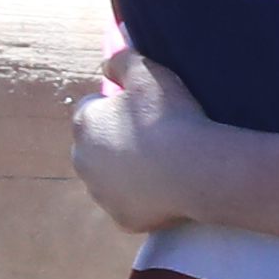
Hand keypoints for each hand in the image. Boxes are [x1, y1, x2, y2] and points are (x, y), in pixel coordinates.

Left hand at [66, 48, 207, 229]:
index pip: (91, 110)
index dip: (117, 108)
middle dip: (116, 142)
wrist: (196, 169)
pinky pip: (130, 205)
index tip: (143, 111)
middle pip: (97, 147)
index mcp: (84, 122)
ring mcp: (100, 193)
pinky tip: (166, 190)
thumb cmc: (171, 117)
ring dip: (127, 172)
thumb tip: (107, 64)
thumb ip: (122, 60)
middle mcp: (82, 160)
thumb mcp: (148, 72)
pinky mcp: (121, 218)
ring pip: (110, 179)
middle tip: (154, 139)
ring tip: (163, 165)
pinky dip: (143, 199)